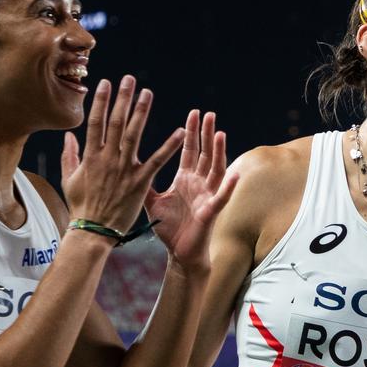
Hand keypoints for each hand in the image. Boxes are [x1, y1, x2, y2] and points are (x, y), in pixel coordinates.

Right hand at [61, 75, 185, 231]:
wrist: (93, 231)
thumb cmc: (81, 206)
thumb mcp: (69, 179)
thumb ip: (69, 155)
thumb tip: (69, 136)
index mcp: (90, 156)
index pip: (96, 122)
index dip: (101, 102)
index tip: (106, 83)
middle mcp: (107, 159)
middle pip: (116, 122)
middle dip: (122, 99)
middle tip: (130, 79)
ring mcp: (124, 169)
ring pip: (134, 135)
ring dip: (141, 113)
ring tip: (148, 93)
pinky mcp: (140, 182)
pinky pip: (158, 161)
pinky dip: (169, 146)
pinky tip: (180, 132)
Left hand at [147, 110, 236, 271]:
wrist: (179, 252)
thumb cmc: (169, 228)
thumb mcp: (153, 201)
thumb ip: (146, 182)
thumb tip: (132, 165)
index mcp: (185, 179)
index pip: (190, 150)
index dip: (192, 133)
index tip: (194, 113)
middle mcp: (199, 184)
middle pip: (205, 154)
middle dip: (207, 134)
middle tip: (209, 114)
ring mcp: (207, 196)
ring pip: (216, 170)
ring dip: (219, 152)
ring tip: (221, 134)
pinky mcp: (211, 211)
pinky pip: (222, 197)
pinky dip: (228, 186)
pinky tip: (235, 173)